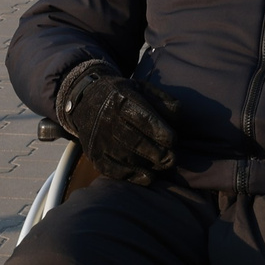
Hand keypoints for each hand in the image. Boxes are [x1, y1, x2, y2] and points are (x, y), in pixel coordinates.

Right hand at [55, 59, 181, 185]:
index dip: (161, 132)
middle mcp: (107, 119)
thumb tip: (179, 113)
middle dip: (157, 153)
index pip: (143, 118)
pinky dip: (133, 176)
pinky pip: (114, 170)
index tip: (173, 140)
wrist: (85, 100)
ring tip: (163, 166)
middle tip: (172, 159)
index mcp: (121, 99)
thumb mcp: (142, 88)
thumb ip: (162, 100)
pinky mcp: (94, 154)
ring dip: (148, 165)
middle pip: (135, 141)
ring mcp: (99, 139)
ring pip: (126, 157)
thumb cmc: (122, 95)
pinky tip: (148, 176)